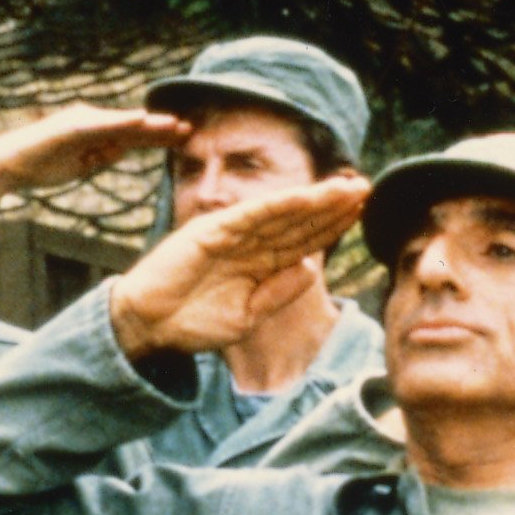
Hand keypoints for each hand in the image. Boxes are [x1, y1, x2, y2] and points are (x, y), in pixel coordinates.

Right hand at [0, 106, 194, 238]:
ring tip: (175, 125)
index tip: (185, 138)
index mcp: (97, 134)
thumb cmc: (43, 166)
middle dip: (163, 129)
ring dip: (150, 124)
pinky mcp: (71, 125)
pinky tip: (140, 121)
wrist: (10, 165)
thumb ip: (102, 155)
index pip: (135, 135)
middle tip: (192, 129)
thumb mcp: (82, 164)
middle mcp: (93, 122)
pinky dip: (121, 122)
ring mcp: (82, 122)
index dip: (160, 136)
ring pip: (123, 123)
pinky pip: (101, 125)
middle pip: (135, 127)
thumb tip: (123, 149)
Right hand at [106, 176, 368, 360]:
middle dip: (332, 206)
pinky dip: (279, 204)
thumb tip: (311, 268)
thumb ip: (278, 292)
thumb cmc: (193, 324)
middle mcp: (248, 243)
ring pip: (281, 212)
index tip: (361, 212)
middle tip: (366, 188)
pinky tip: (306, 196)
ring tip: (347, 188)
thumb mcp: (247, 316)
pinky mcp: (211, 230)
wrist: (148, 326)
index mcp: (258, 264)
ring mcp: (231, 233)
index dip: (331, 226)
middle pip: (298, 221)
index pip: (302, 240)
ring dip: (314, 200)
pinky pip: (251, 215)